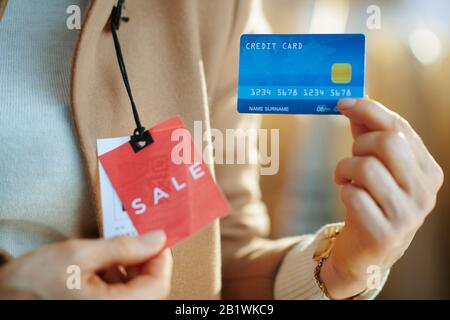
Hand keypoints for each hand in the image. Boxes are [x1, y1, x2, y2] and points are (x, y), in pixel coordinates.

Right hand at [0, 230, 171, 298]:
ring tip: (113, 254)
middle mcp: (115, 315)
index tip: (156, 238)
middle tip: (136, 241)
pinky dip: (119, 281)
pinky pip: (122, 298)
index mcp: (112, 308)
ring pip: (137, 294)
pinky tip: (103, 268)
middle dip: (145, 262)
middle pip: (150, 290)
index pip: (158, 286)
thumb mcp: (79, 254)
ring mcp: (108, 316)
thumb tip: (157, 239)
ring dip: (132, 270)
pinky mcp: (100, 313)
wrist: (2, 300)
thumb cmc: (31, 283)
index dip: (161, 259)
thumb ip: (123, 247)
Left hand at [320, 97, 443, 298]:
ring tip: (345, 180)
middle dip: (359, 144)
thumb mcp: (376, 166)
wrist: (367, 251)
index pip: (400, 127)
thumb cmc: (371, 200)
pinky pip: (353, 196)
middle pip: (387, 142)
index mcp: (427, 170)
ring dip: (344, 169)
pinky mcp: (385, 234)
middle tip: (352, 159)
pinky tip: (348, 198)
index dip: (369, 110)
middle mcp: (424, 192)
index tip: (343, 102)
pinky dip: (343, 191)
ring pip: (366, 167)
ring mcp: (408, 216)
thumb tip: (354, 101)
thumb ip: (368, 134)